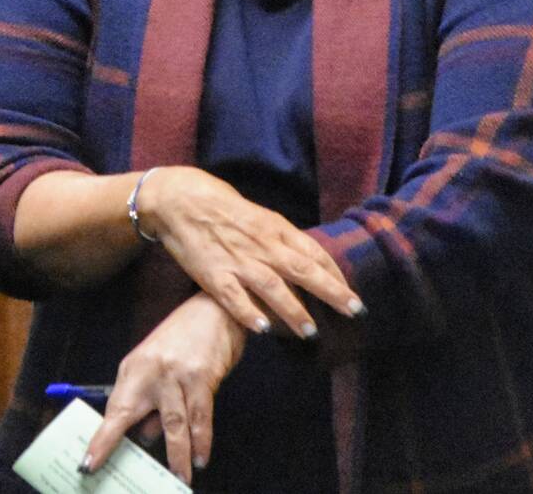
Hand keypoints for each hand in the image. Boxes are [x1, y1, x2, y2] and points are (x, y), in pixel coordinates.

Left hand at [82, 293, 245, 482]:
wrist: (214, 311)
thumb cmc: (182, 340)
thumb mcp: (155, 367)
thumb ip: (148, 402)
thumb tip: (144, 437)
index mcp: (133, 369)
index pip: (114, 409)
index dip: (102, 439)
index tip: (89, 462)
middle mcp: (150, 371)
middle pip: (133, 415)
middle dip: (123, 447)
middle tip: (135, 479)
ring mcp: (176, 374)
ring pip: (174, 424)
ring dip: (178, 455)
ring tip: (180, 478)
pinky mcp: (202, 377)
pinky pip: (201, 417)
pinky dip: (202, 441)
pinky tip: (201, 457)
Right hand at [139, 167, 362, 336]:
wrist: (178, 200)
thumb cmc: (220, 205)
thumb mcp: (258, 215)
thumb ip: (280, 238)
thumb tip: (304, 259)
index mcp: (274, 228)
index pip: (313, 252)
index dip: (335, 274)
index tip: (351, 295)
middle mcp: (261, 244)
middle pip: (303, 270)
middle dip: (331, 292)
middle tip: (354, 312)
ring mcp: (237, 260)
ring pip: (272, 288)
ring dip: (294, 311)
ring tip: (310, 332)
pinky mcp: (212, 273)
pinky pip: (233, 297)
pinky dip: (248, 313)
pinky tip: (261, 330)